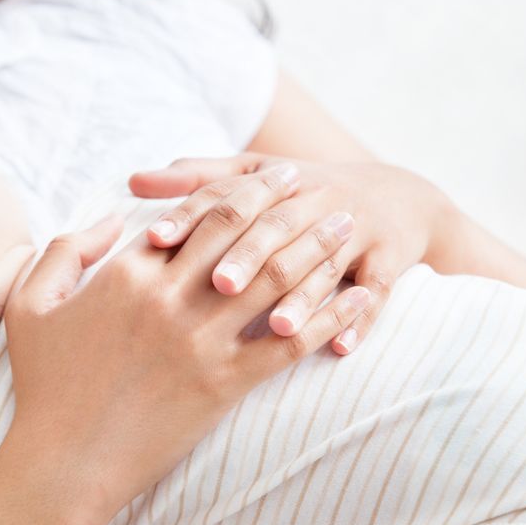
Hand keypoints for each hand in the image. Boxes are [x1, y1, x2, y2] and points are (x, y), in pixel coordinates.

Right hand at [4, 168, 369, 520]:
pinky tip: (357, 300)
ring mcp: (201, 343)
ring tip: (346, 227)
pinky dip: (329, 318)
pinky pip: (289, 343)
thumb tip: (113, 220)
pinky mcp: (225, 386)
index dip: (239, 189)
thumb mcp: (33, 306)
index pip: (197, 215)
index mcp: (128, 275)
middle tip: (316, 185)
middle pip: (243, 234)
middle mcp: (170, 300)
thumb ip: (67, 250)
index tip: (269, 174)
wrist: (65, 463)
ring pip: (275, 279)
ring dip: (317, 248)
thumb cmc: (45, 385)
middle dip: (284, 203)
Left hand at [130, 154, 459, 354]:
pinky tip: (343, 349)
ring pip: (327, 263)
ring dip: (304, 297)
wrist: (394, 197)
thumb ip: (194, 181)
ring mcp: (357, 226)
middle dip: (249, 256)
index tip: (155, 241)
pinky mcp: (390, 256)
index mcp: (272, 181)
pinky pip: (380, 290)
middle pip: (277, 226)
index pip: (225, 195)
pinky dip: (364, 318)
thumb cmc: (301, 194)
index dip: (190, 215)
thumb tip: (132, 181)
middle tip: (219, 287)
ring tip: (276, 326)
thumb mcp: (252, 175)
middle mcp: (314, 198)